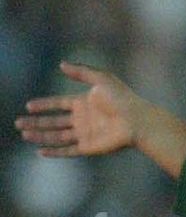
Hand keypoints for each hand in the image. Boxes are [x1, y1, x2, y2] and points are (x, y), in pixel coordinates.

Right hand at [16, 61, 150, 156]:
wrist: (137, 119)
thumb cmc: (122, 98)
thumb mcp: (101, 79)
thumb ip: (81, 72)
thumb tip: (61, 65)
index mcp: (84, 103)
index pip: (58, 104)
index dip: (43, 106)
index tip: (29, 106)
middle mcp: (83, 119)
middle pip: (54, 122)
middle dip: (36, 123)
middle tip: (18, 123)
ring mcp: (85, 134)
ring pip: (57, 136)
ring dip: (40, 136)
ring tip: (24, 134)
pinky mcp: (90, 147)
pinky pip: (68, 150)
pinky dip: (55, 151)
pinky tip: (41, 151)